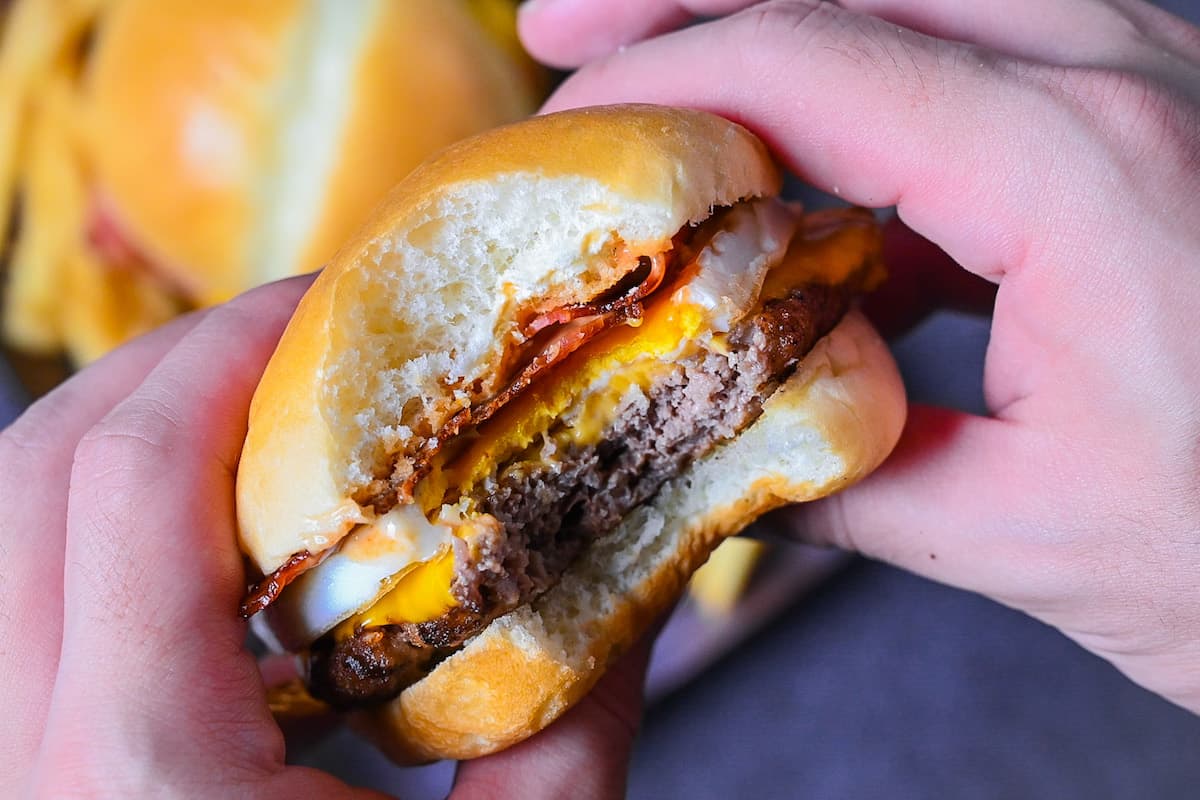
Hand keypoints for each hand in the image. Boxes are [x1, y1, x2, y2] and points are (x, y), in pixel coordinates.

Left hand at [0, 277, 648, 797]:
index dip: (228, 353)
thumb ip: (573, 721)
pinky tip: (186, 539)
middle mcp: (16, 772)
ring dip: (112, 432)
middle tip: (300, 343)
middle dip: (170, 366)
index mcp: (139, 781)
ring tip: (243, 417)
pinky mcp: (3, 787)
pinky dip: (74, 521)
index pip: (128, 480)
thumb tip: (626, 571)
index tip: (331, 303)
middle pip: (32, 469)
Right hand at [520, 0, 1199, 711]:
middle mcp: (1132, 75)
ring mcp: (1154, 76)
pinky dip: (861, 90)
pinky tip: (804, 177)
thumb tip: (712, 444)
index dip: (661, 84)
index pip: (817, 63)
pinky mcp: (1153, 117)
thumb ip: (842, 474)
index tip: (562, 136)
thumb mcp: (1029, 538)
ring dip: (777, 21)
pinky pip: (976, 55)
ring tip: (661, 75)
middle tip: (562, 31)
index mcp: (1091, 172)